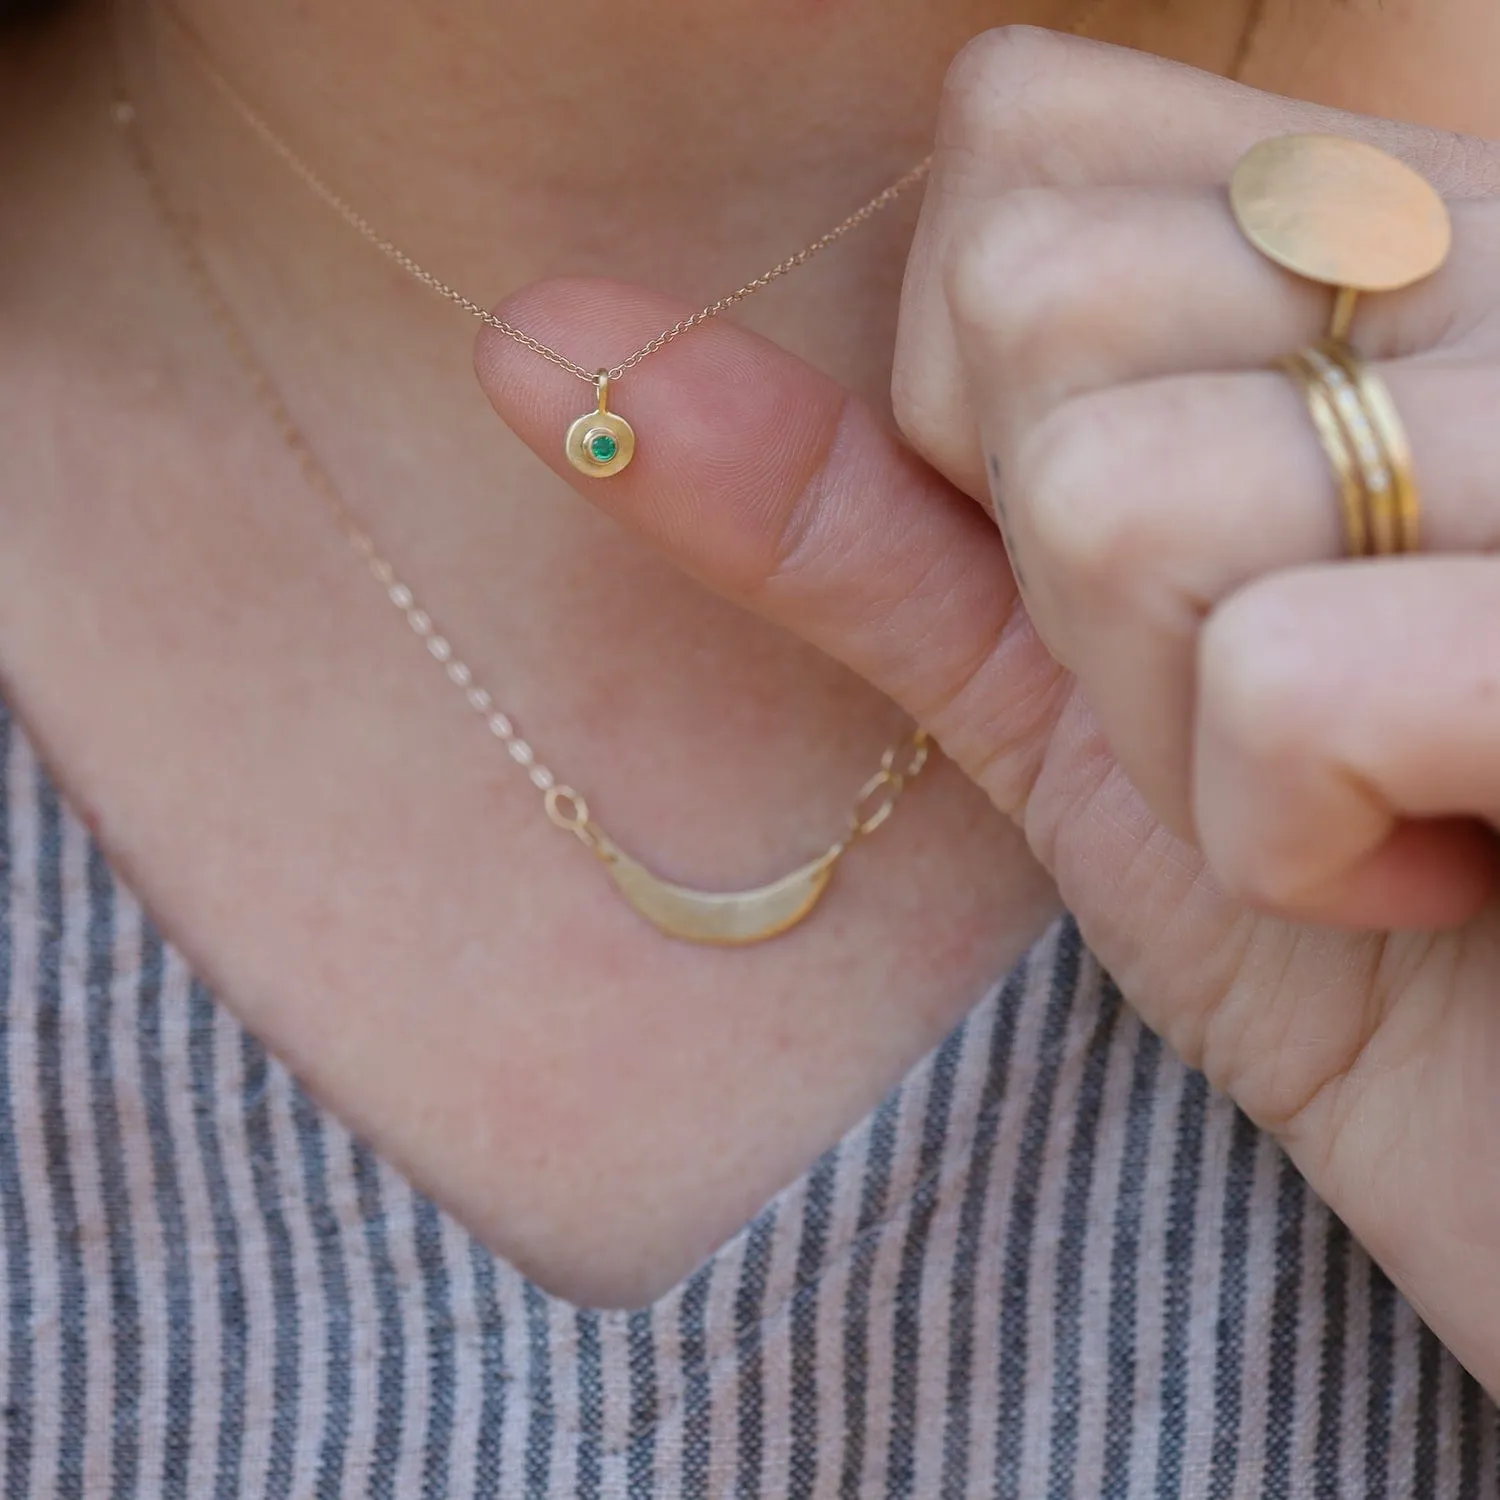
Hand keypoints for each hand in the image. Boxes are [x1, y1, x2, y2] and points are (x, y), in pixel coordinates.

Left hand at [475, 29, 1499, 1391]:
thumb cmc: (1327, 914)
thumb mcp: (1066, 691)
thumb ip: (842, 505)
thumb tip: (545, 349)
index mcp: (1384, 240)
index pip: (1021, 138)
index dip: (977, 385)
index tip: (1124, 566)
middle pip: (1038, 297)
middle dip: (1063, 567)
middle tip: (1239, 698)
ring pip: (1118, 497)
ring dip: (1168, 726)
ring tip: (1341, 797)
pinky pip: (1273, 687)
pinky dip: (1286, 848)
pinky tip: (1423, 880)